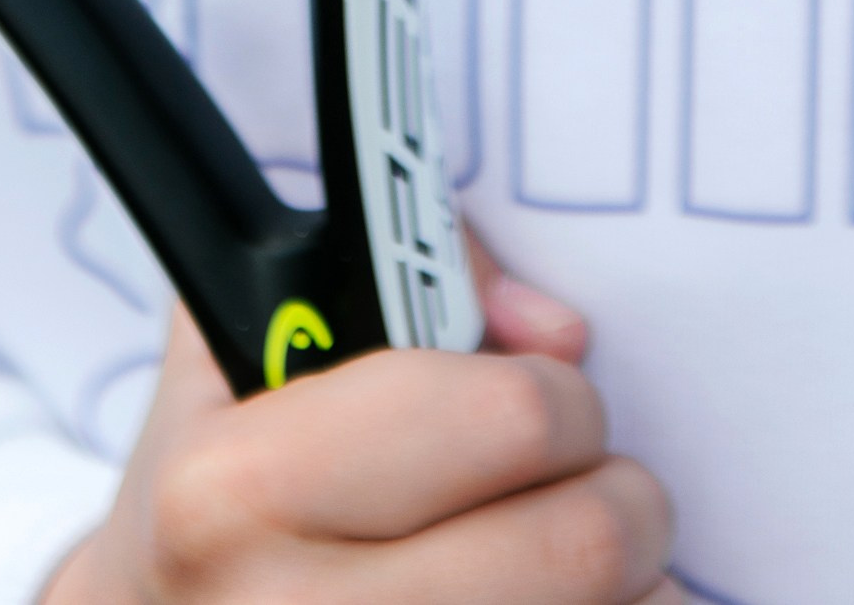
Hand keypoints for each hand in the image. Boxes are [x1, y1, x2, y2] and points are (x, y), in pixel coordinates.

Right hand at [39, 250, 680, 603]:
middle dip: (620, 497)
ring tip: (567, 561)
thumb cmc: (224, 479)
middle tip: (592, 486)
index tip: (546, 395)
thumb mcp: (258, 330)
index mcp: (240, 489)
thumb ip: (413, 279)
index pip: (508, 417)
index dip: (556, 392)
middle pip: (580, 545)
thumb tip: (555, 329)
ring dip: (629, 588)